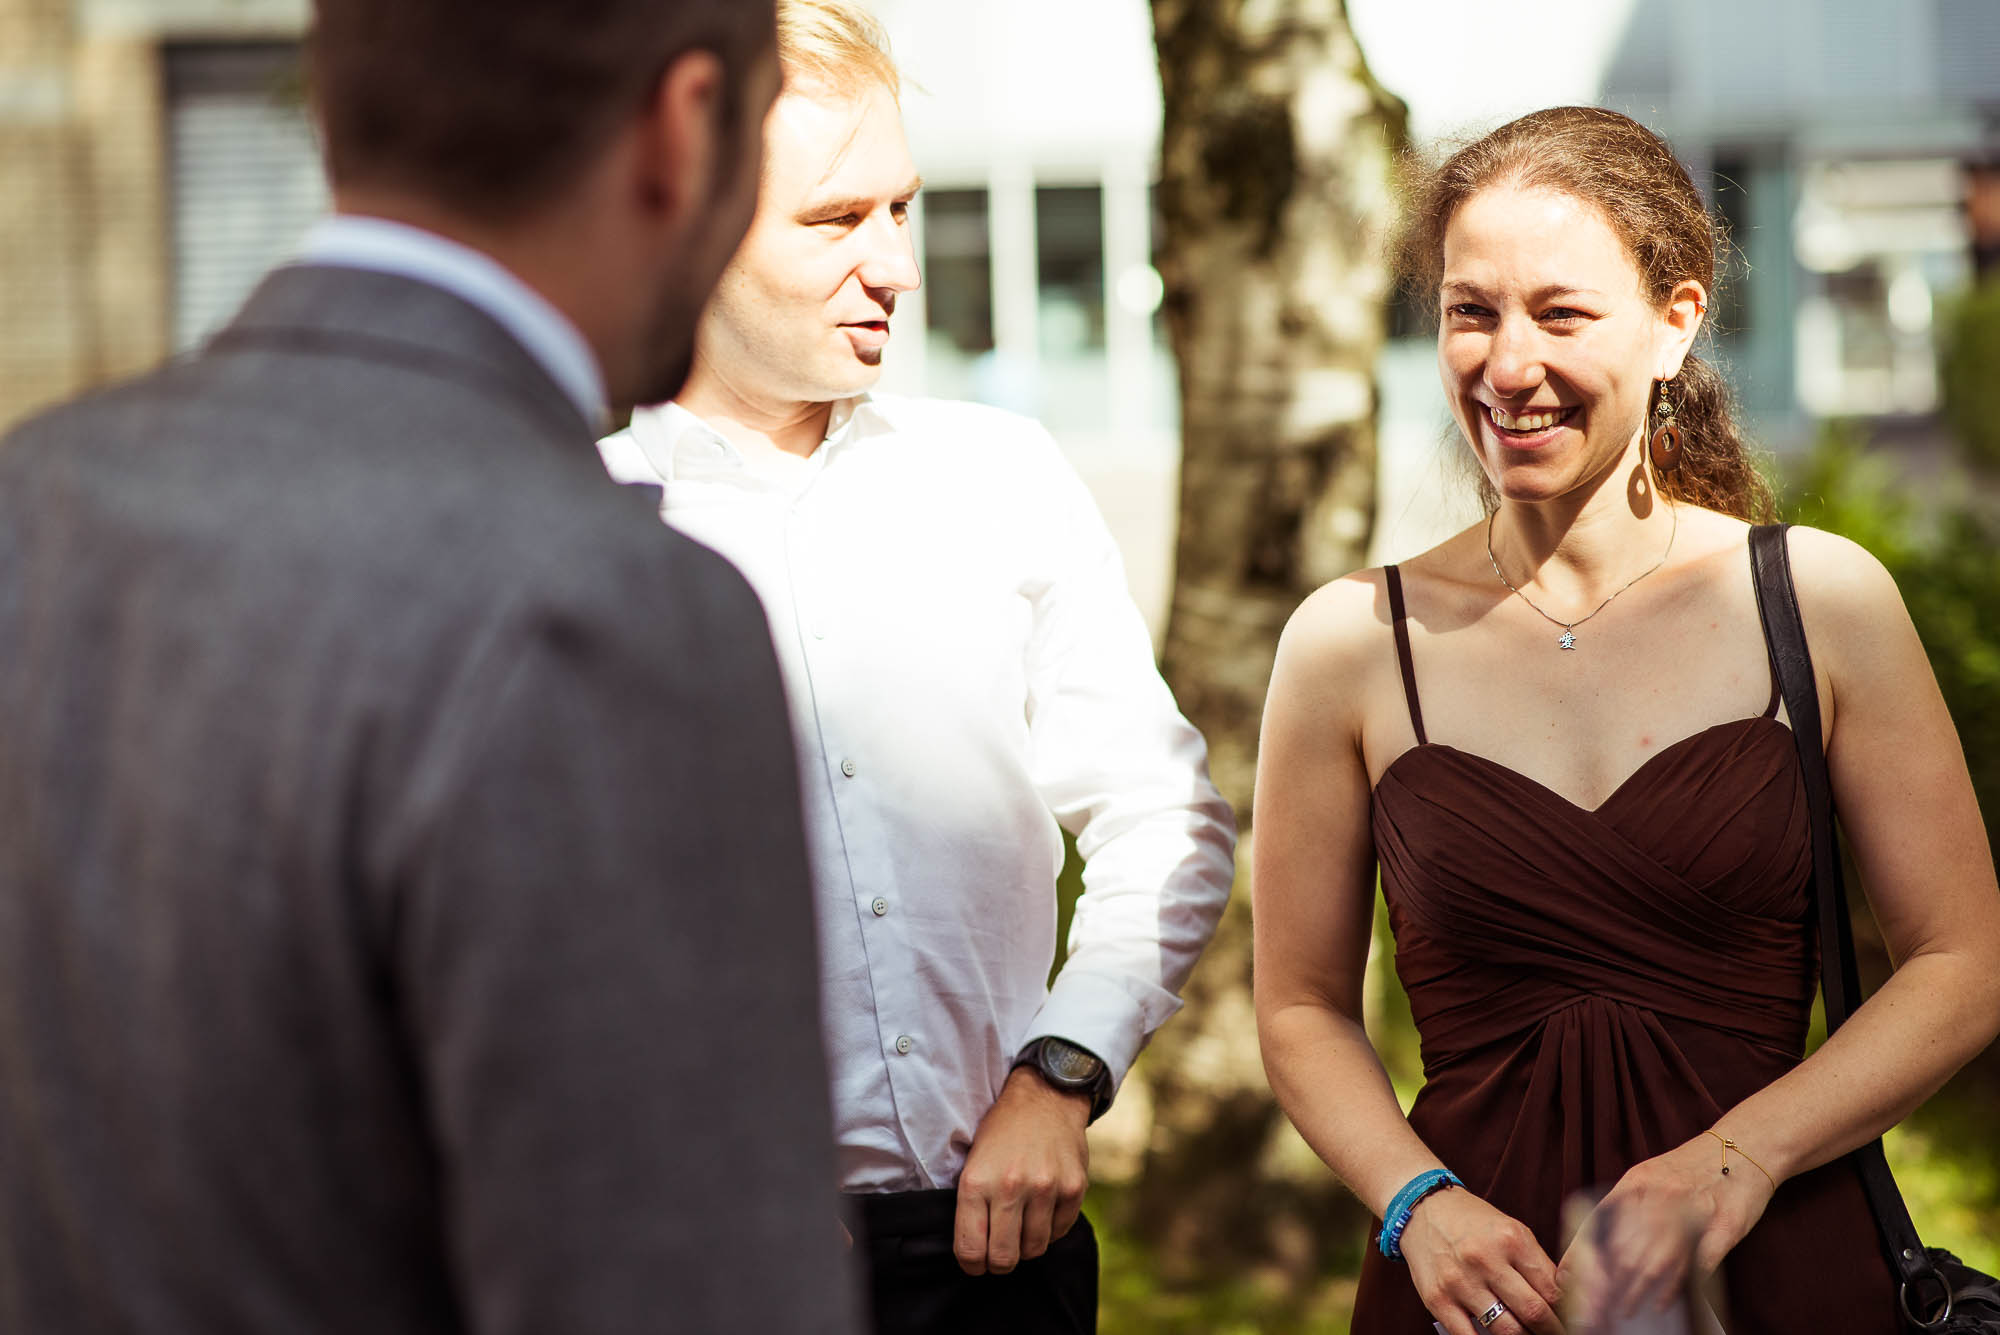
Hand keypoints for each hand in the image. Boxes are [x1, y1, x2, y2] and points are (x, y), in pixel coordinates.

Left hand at [953, 1066, 1090, 1275]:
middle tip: (999, 1253)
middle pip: (1004, 1258)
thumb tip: (973, 1251)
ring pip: (1034, 1249)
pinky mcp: (1074, 1188)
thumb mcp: (972, 1161)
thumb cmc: (1002, 1133)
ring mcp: (1046, 1188)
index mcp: (977, 1182)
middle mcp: (1011, 1187)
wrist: (1045, 1097)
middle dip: (999, 1263)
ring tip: (1021, 1226)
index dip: (972, 1265)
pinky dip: (1050, 1229)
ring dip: (1026, 1245)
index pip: (970, 1250)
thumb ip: (971, 1205)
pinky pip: (1059, 1232)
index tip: (976, 1262)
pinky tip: (1042, 1211)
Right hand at [1401, 1187, 1566, 1334]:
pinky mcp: (1437, 1299)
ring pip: (1506, 1330)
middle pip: (1533, 1313)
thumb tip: (1562, 1306)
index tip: (1574, 1324)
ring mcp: (1460, 1281)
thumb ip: (1536, 1266)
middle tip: (1556, 1334)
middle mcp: (1486, 1259)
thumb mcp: (1511, 1232)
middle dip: (1551, 1331)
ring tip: (1528, 1334)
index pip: (1553, 1291)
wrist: (1423, 1210)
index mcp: (1512, 1240)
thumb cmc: (1474, 1223)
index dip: (1568, 1314)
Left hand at [1556, 1137, 1773, 1328]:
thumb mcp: (1652, 1174)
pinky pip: (1693, 1266)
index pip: (1598, 1222)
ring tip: (1623, 1310)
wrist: (1744, 1148)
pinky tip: (1661, 1303)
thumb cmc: (1694, 1167)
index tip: (1568, 1278)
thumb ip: (1628, 1202)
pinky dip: (1675, 1288)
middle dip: (1609, 1282)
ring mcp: (1692, 1214)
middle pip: (1626, 1249)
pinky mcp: (1721, 1230)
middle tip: (1597, 1306)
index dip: (1581, 1253)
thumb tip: (1600, 1239)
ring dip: (1637, 1290)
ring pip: (1656, 1261)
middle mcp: (1661, 1196)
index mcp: (1638, 1181)